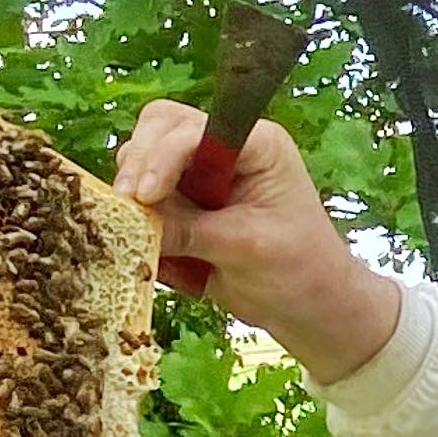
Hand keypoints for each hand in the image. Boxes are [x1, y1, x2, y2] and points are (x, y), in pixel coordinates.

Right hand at [110, 104, 402, 384]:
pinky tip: (146, 244)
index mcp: (255, 144)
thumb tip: (132, 220)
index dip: (162, 157)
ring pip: (144, 161)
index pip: (193, 128)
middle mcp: (224, 149)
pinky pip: (146, 198)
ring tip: (136, 229)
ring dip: (134, 192)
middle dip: (139, 165)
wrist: (312, 308)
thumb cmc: (299, 270)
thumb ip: (190, 231)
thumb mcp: (245, 248)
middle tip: (125, 207)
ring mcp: (202, 174)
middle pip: (158, 129)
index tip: (144, 196)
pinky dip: (138, 216)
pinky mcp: (186, 203)